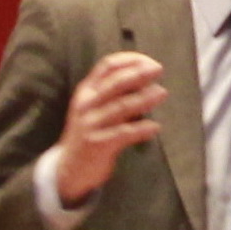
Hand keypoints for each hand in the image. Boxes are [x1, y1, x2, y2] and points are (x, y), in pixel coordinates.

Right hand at [56, 50, 165, 202]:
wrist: (69, 168)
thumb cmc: (89, 133)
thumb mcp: (93, 108)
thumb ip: (113, 93)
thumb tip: (145, 79)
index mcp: (86, 91)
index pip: (107, 66)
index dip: (129, 60)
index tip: (148, 61)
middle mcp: (87, 104)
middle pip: (115, 83)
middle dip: (138, 74)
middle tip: (158, 70)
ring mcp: (91, 124)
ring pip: (121, 106)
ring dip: (144, 98)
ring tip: (161, 93)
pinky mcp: (98, 144)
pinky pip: (123, 133)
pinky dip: (141, 129)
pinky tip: (155, 127)